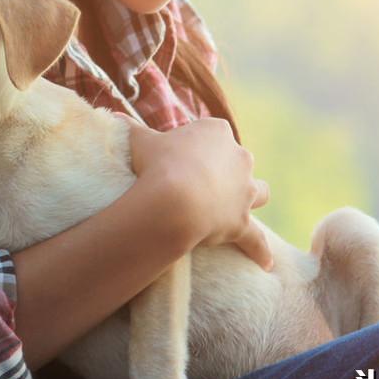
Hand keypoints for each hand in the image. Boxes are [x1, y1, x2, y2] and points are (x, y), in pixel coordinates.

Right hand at [125, 116, 272, 270]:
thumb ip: (130, 128)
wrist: (173, 201)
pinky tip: (265, 262)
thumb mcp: (139, 141)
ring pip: (260, 192)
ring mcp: (245, 190)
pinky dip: (259, 250)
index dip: (200, 144)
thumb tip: (113, 116)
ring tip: (242, 205)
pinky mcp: (243, 221)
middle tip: (203, 180)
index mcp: (216, 132)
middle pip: (239, 160)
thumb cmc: (157, 165)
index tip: (182, 155)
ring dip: (253, 197)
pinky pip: (256, 239)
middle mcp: (239, 158)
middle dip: (227, 168)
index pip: (213, 133)